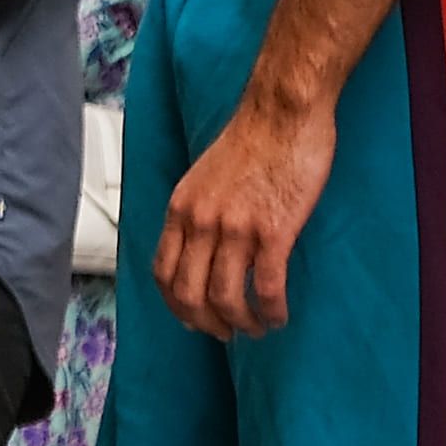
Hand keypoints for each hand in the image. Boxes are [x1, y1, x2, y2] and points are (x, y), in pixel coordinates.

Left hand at [156, 90, 335, 338]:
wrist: (283, 111)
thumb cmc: (253, 139)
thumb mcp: (205, 176)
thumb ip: (199, 210)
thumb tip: (201, 244)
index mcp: (181, 208)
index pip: (162, 271)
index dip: (175, 305)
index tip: (193, 319)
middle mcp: (201, 222)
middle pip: (188, 294)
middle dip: (206, 324)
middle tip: (226, 334)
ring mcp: (236, 228)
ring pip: (225, 298)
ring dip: (241, 323)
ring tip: (257, 328)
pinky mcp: (274, 231)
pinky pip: (267, 288)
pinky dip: (271, 311)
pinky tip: (279, 316)